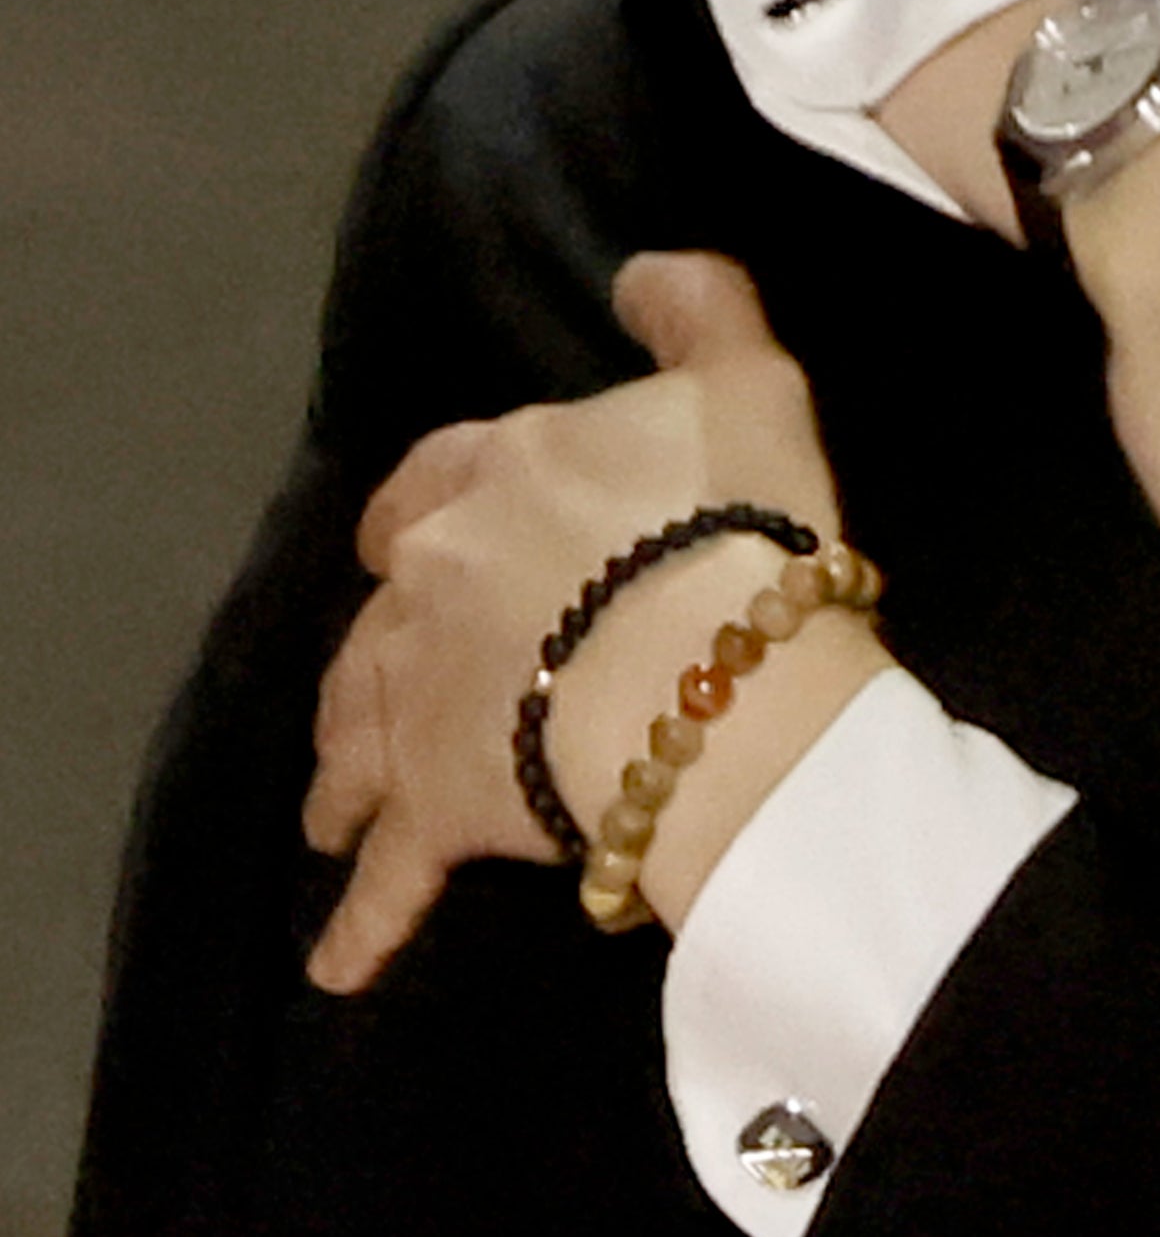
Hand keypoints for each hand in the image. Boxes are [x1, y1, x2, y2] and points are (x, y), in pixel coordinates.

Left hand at [302, 255, 879, 988]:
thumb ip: (697, 312)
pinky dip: (364, 919)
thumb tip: (643, 271)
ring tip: (332, 815)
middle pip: (380, 607)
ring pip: (356, 731)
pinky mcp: (439, 805)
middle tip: (394, 673)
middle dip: (380, 642)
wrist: (717, 671)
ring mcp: (421, 696)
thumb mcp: (750, 379)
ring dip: (343, 770)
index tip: (466, 523)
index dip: (452, 499)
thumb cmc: (740, 519)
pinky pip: (392, 875)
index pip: (444, 472)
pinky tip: (341, 964)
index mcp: (495, 470)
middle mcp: (430, 575)